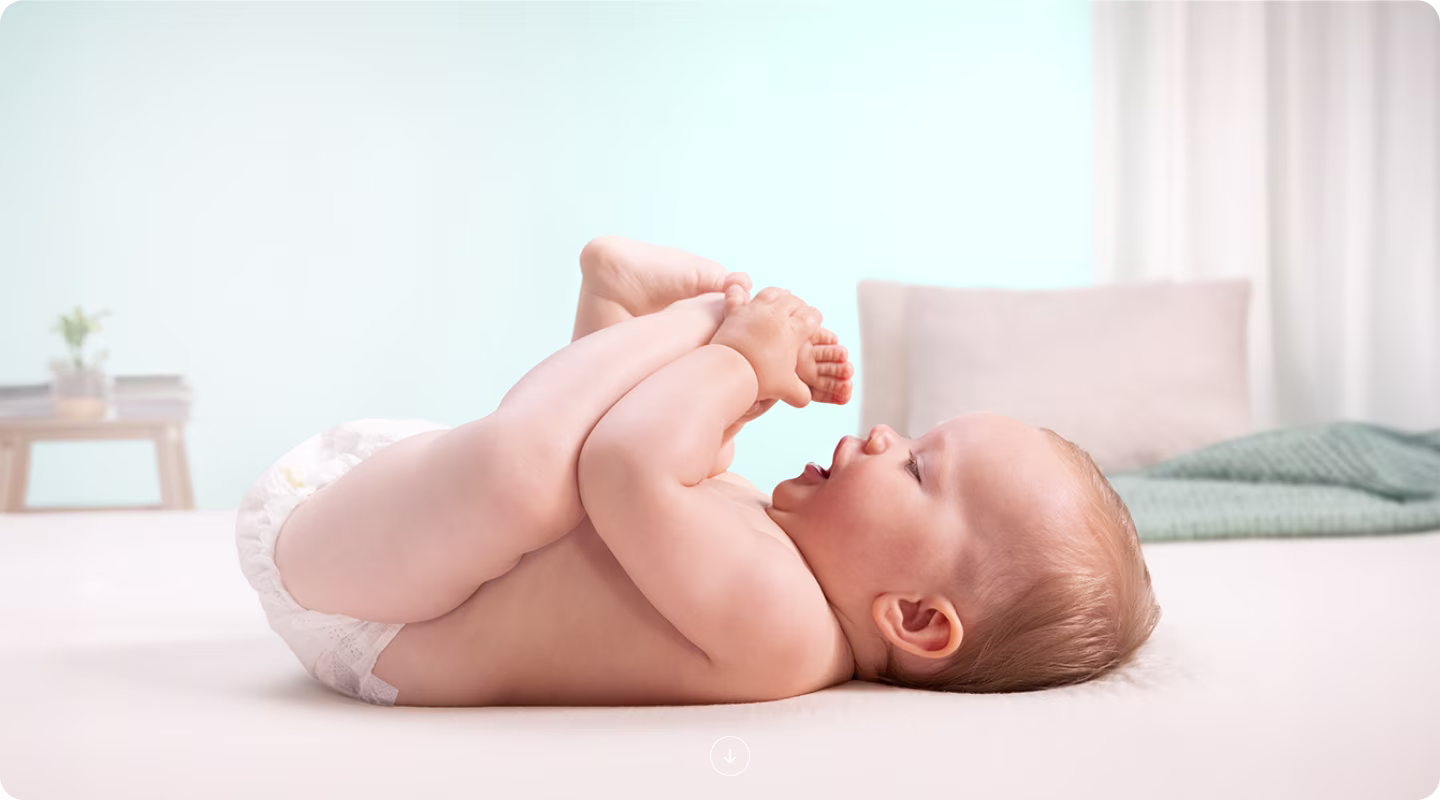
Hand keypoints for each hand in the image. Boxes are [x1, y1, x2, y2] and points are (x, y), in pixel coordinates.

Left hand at [710, 285, 822, 407]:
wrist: (730, 372)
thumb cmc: (761, 379)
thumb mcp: (786, 389)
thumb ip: (800, 392)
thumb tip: (805, 398)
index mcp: (794, 329)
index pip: (813, 315)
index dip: (815, 320)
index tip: (812, 327)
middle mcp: (776, 314)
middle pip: (794, 300)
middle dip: (799, 306)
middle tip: (797, 314)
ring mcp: (755, 310)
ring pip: (771, 292)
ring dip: (777, 295)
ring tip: (778, 301)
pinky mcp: (735, 311)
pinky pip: (736, 293)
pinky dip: (739, 291)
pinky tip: (741, 292)